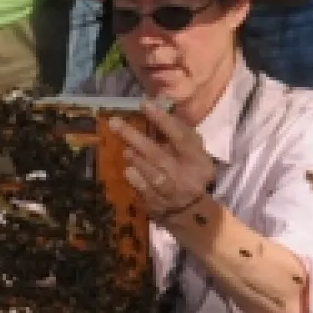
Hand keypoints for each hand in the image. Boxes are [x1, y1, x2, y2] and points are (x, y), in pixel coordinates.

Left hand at [110, 101, 217, 228]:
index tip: (144, 104)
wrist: (191, 210)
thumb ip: (178, 130)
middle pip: (160, 156)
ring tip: (126, 150)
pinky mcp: (158, 205)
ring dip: (137, 161)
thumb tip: (158, 103)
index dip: (162, 119)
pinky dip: (136, 180)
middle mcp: (187, 176)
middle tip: (114, 123)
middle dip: (136, 138)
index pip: (180, 137)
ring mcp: (172, 193)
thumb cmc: (189, 170)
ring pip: (154, 176)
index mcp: (198, 159)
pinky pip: (145, 192)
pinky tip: (129, 171)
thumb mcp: (192, 151)